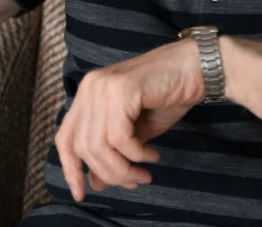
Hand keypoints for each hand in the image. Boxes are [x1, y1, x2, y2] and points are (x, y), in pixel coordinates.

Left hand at [54, 38, 204, 201]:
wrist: (195, 67)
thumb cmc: (167, 95)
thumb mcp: (135, 131)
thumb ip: (112, 153)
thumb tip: (96, 183)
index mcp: (88, 94)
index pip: (65, 138)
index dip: (70, 169)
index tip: (81, 193)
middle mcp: (90, 87)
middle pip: (83, 147)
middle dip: (108, 173)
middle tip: (134, 181)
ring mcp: (104, 85)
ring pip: (100, 145)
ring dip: (123, 168)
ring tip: (144, 173)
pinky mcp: (122, 89)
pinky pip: (120, 137)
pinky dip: (136, 154)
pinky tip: (152, 155)